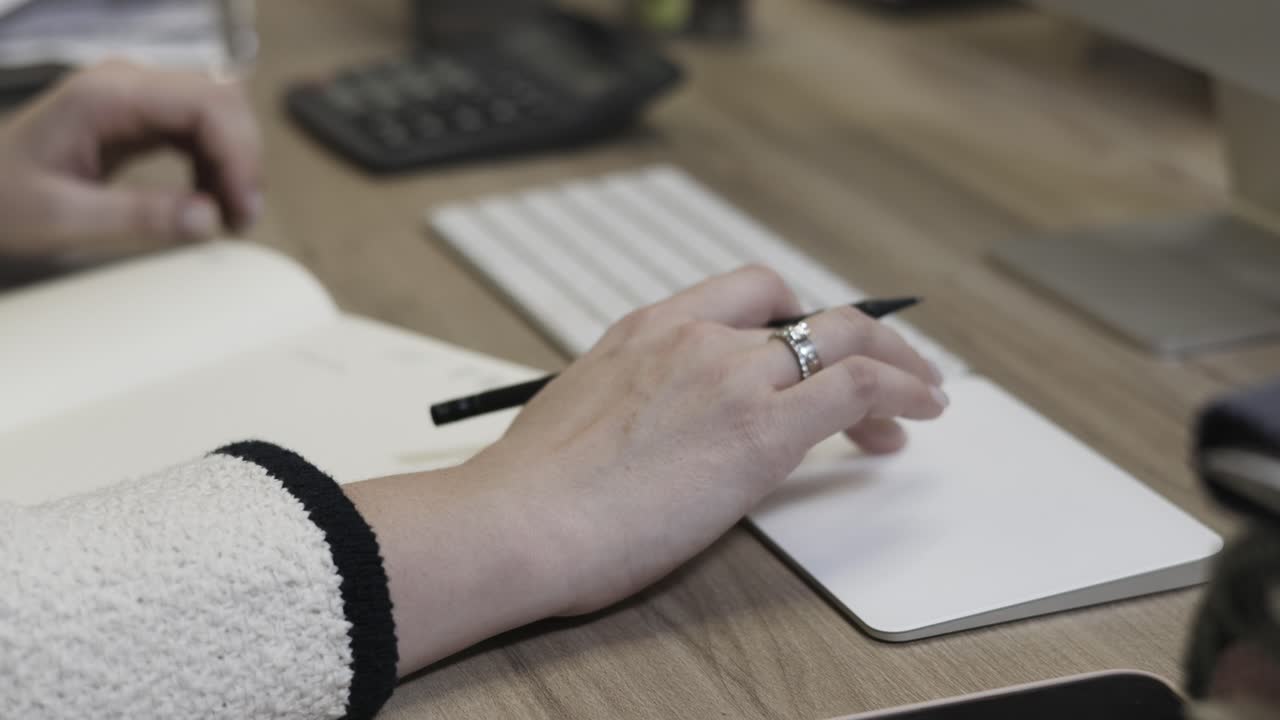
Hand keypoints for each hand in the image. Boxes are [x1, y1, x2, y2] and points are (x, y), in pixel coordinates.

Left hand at [0, 62, 262, 255]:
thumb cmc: (2, 201)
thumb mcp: (62, 218)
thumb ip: (138, 217)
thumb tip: (209, 218)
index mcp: (106, 95)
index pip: (206, 102)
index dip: (238, 154)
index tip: (240, 209)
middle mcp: (127, 83)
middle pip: (222, 99)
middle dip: (243, 158)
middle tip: (240, 218)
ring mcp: (135, 96)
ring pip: (219, 111)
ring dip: (235, 161)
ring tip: (228, 215)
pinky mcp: (140, 116)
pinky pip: (201, 127)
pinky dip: (217, 163)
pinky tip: (208, 199)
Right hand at [347, 266, 947, 673]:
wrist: (517, 520)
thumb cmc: (532, 491)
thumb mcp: (585, 415)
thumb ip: (635, 403)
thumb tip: (660, 432)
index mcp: (646, 330)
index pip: (745, 293)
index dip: (794, 315)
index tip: (811, 346)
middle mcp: (695, 338)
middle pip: (806, 310)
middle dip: (858, 336)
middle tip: (885, 370)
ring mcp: (730, 377)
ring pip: (845, 340)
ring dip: (894, 365)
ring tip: (922, 397)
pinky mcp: (761, 430)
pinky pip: (856, 388)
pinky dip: (901, 392)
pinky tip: (918, 416)